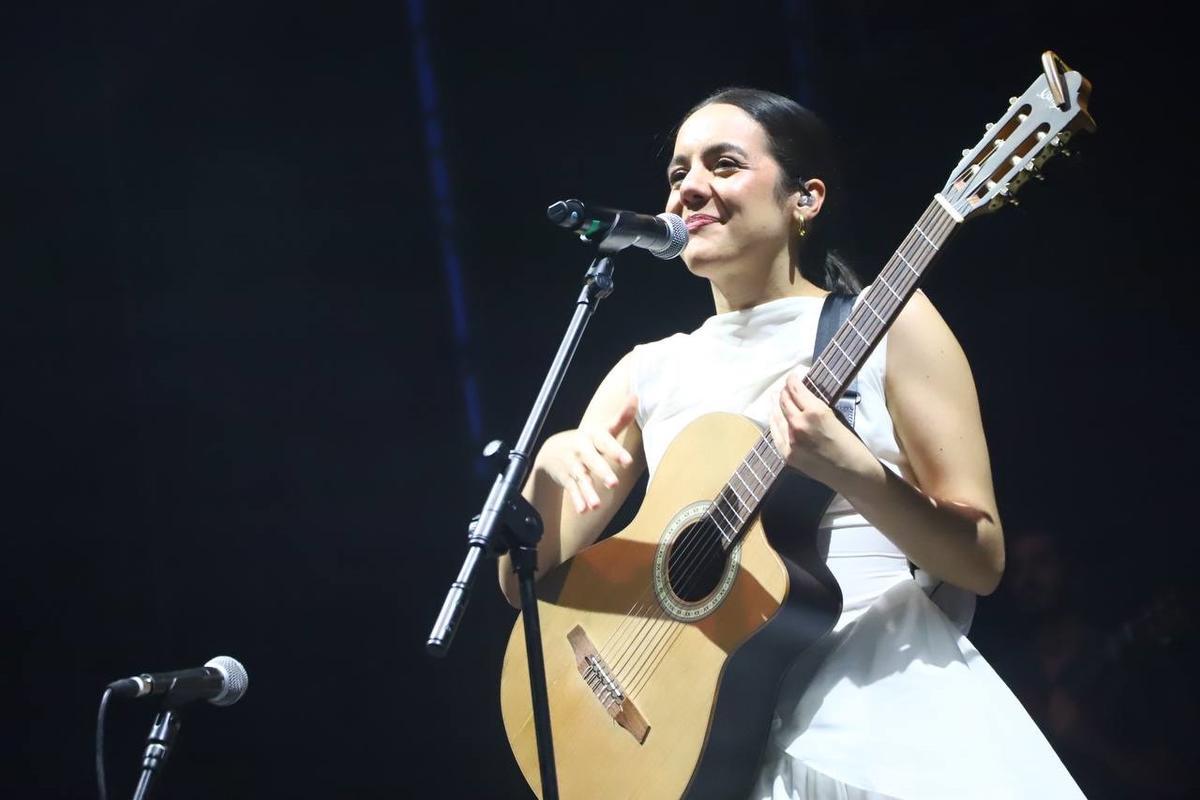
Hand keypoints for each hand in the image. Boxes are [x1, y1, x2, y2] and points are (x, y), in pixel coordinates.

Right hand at [539, 394, 637, 513]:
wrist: (552, 449)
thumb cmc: (588, 439)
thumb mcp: (602, 429)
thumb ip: (621, 418)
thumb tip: (637, 396)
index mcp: (592, 436)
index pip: (605, 442)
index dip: (615, 451)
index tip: (628, 462)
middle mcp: (581, 450)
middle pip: (592, 461)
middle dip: (602, 472)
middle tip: (614, 483)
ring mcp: (572, 465)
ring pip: (581, 479)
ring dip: (588, 492)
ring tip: (596, 505)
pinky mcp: (566, 478)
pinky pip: (572, 490)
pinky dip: (577, 500)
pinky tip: (584, 510)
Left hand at [768, 373, 874, 490]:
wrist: (852, 474)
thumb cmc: (850, 444)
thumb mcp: (835, 417)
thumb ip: (815, 407)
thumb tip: (803, 397)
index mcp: (815, 412)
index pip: (795, 389)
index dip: (792, 380)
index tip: (793, 376)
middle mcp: (798, 424)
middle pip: (784, 401)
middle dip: (784, 391)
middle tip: (786, 387)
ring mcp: (790, 440)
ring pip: (776, 416)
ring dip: (776, 405)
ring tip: (775, 398)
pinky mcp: (787, 454)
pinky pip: (776, 434)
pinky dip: (774, 423)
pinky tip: (774, 418)